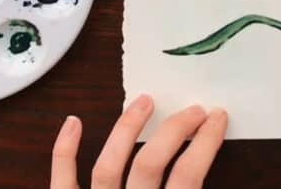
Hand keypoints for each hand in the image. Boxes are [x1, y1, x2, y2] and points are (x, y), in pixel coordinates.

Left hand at [50, 94, 227, 188]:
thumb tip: (204, 174)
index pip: (188, 177)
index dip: (205, 144)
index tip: (217, 118)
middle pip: (151, 164)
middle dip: (175, 131)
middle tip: (194, 110)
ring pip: (109, 166)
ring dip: (128, 129)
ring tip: (145, 100)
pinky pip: (62, 181)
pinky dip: (65, 151)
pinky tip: (73, 122)